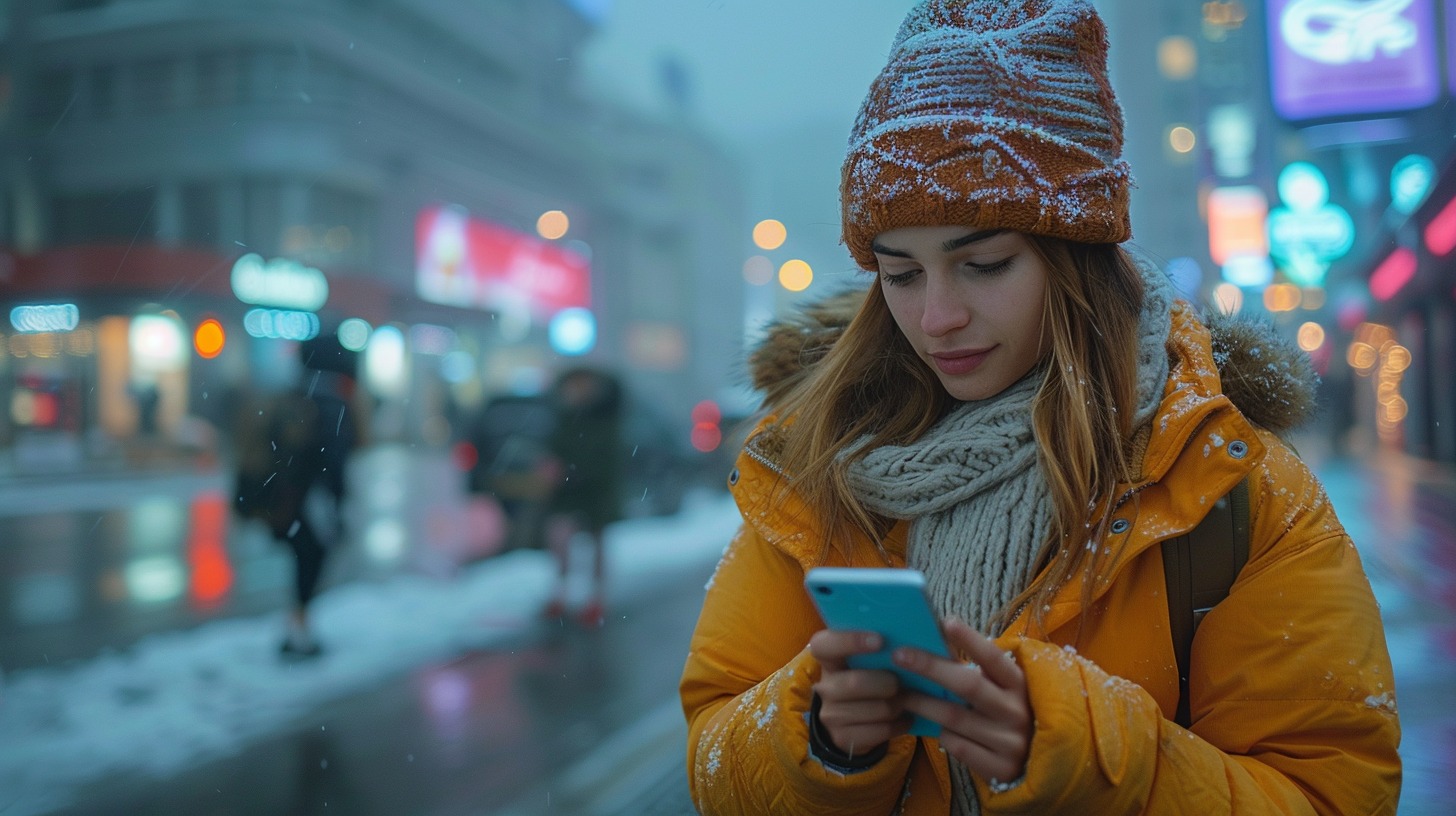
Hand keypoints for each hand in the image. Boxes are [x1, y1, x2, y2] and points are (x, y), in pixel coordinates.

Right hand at [809, 629, 908, 756]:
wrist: (856, 722)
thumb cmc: (872, 677)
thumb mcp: (871, 659)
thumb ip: (886, 642)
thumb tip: (917, 625)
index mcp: (829, 659)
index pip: (824, 644)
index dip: (850, 640)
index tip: (880, 640)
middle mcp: (825, 686)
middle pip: (855, 683)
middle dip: (887, 683)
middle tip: (900, 682)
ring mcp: (831, 715)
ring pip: (876, 709)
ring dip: (898, 705)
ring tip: (906, 700)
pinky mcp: (844, 738)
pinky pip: (881, 731)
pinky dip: (900, 724)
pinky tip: (904, 718)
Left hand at [893, 618, 1030, 783]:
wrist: (1036, 762)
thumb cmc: (1007, 714)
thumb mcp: (1003, 691)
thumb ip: (977, 673)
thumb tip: (934, 645)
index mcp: (1019, 685)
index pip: (994, 658)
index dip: (971, 640)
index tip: (946, 622)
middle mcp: (1017, 711)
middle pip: (968, 685)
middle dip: (931, 668)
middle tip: (899, 655)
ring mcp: (1010, 741)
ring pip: (954, 718)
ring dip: (923, 703)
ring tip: (900, 694)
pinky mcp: (1001, 768)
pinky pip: (958, 746)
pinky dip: (942, 735)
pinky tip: (932, 727)